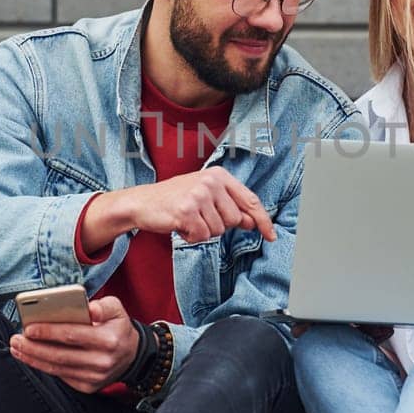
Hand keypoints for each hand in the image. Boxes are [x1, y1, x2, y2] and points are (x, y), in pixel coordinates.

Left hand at [10, 296, 139, 393]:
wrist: (131, 355)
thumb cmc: (117, 327)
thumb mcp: (117, 309)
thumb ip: (103, 306)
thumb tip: (89, 308)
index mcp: (109, 340)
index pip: (72, 335)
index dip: (48, 331)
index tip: (28, 327)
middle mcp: (102, 361)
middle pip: (60, 355)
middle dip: (33, 347)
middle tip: (16, 339)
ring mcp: (95, 377)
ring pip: (57, 368)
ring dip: (33, 359)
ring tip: (17, 348)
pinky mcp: (88, 387)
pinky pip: (61, 376)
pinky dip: (44, 367)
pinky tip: (32, 357)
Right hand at [124, 166, 276, 243]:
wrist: (142, 202)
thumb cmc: (175, 199)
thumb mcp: (206, 196)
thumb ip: (230, 206)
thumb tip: (252, 222)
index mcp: (219, 175)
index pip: (250, 200)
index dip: (262, 220)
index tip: (271, 235)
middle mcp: (211, 182)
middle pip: (235, 220)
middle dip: (219, 225)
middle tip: (199, 217)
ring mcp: (198, 195)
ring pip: (218, 231)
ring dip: (203, 232)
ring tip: (188, 220)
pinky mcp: (186, 211)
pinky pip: (202, 236)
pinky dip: (191, 237)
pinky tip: (180, 226)